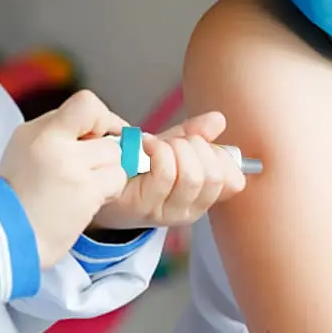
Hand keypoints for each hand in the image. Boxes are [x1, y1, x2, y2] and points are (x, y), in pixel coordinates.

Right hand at [0, 90, 128, 267]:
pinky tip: (88, 198)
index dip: (102, 116)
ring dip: (108, 171)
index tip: (100, 131)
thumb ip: (56, 128)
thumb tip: (90, 122)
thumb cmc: (15, 190)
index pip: (86, 103)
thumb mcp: (25, 143)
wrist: (7, 233)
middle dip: (105, 152)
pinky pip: (116, 182)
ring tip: (86, 183)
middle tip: (89, 164)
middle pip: (109, 139)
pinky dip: (108, 189)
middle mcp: (59, 148)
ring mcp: (75, 173)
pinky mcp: (87, 196)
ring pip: (117, 160)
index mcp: (42, 132)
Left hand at [91, 111, 246, 228]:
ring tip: (156, 143)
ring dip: (175, 149)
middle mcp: (188, 210)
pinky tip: (144, 145)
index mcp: (201, 197)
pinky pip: (165, 174)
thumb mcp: (169, 148)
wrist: (100, 182)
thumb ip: (194, 135)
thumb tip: (218, 120)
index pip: (231, 180)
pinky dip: (158, 151)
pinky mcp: (143, 206)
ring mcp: (165, 212)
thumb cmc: (137, 166)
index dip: (218, 154)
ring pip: (192, 176)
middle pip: (212, 176)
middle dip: (195, 147)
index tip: (197, 141)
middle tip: (173, 141)